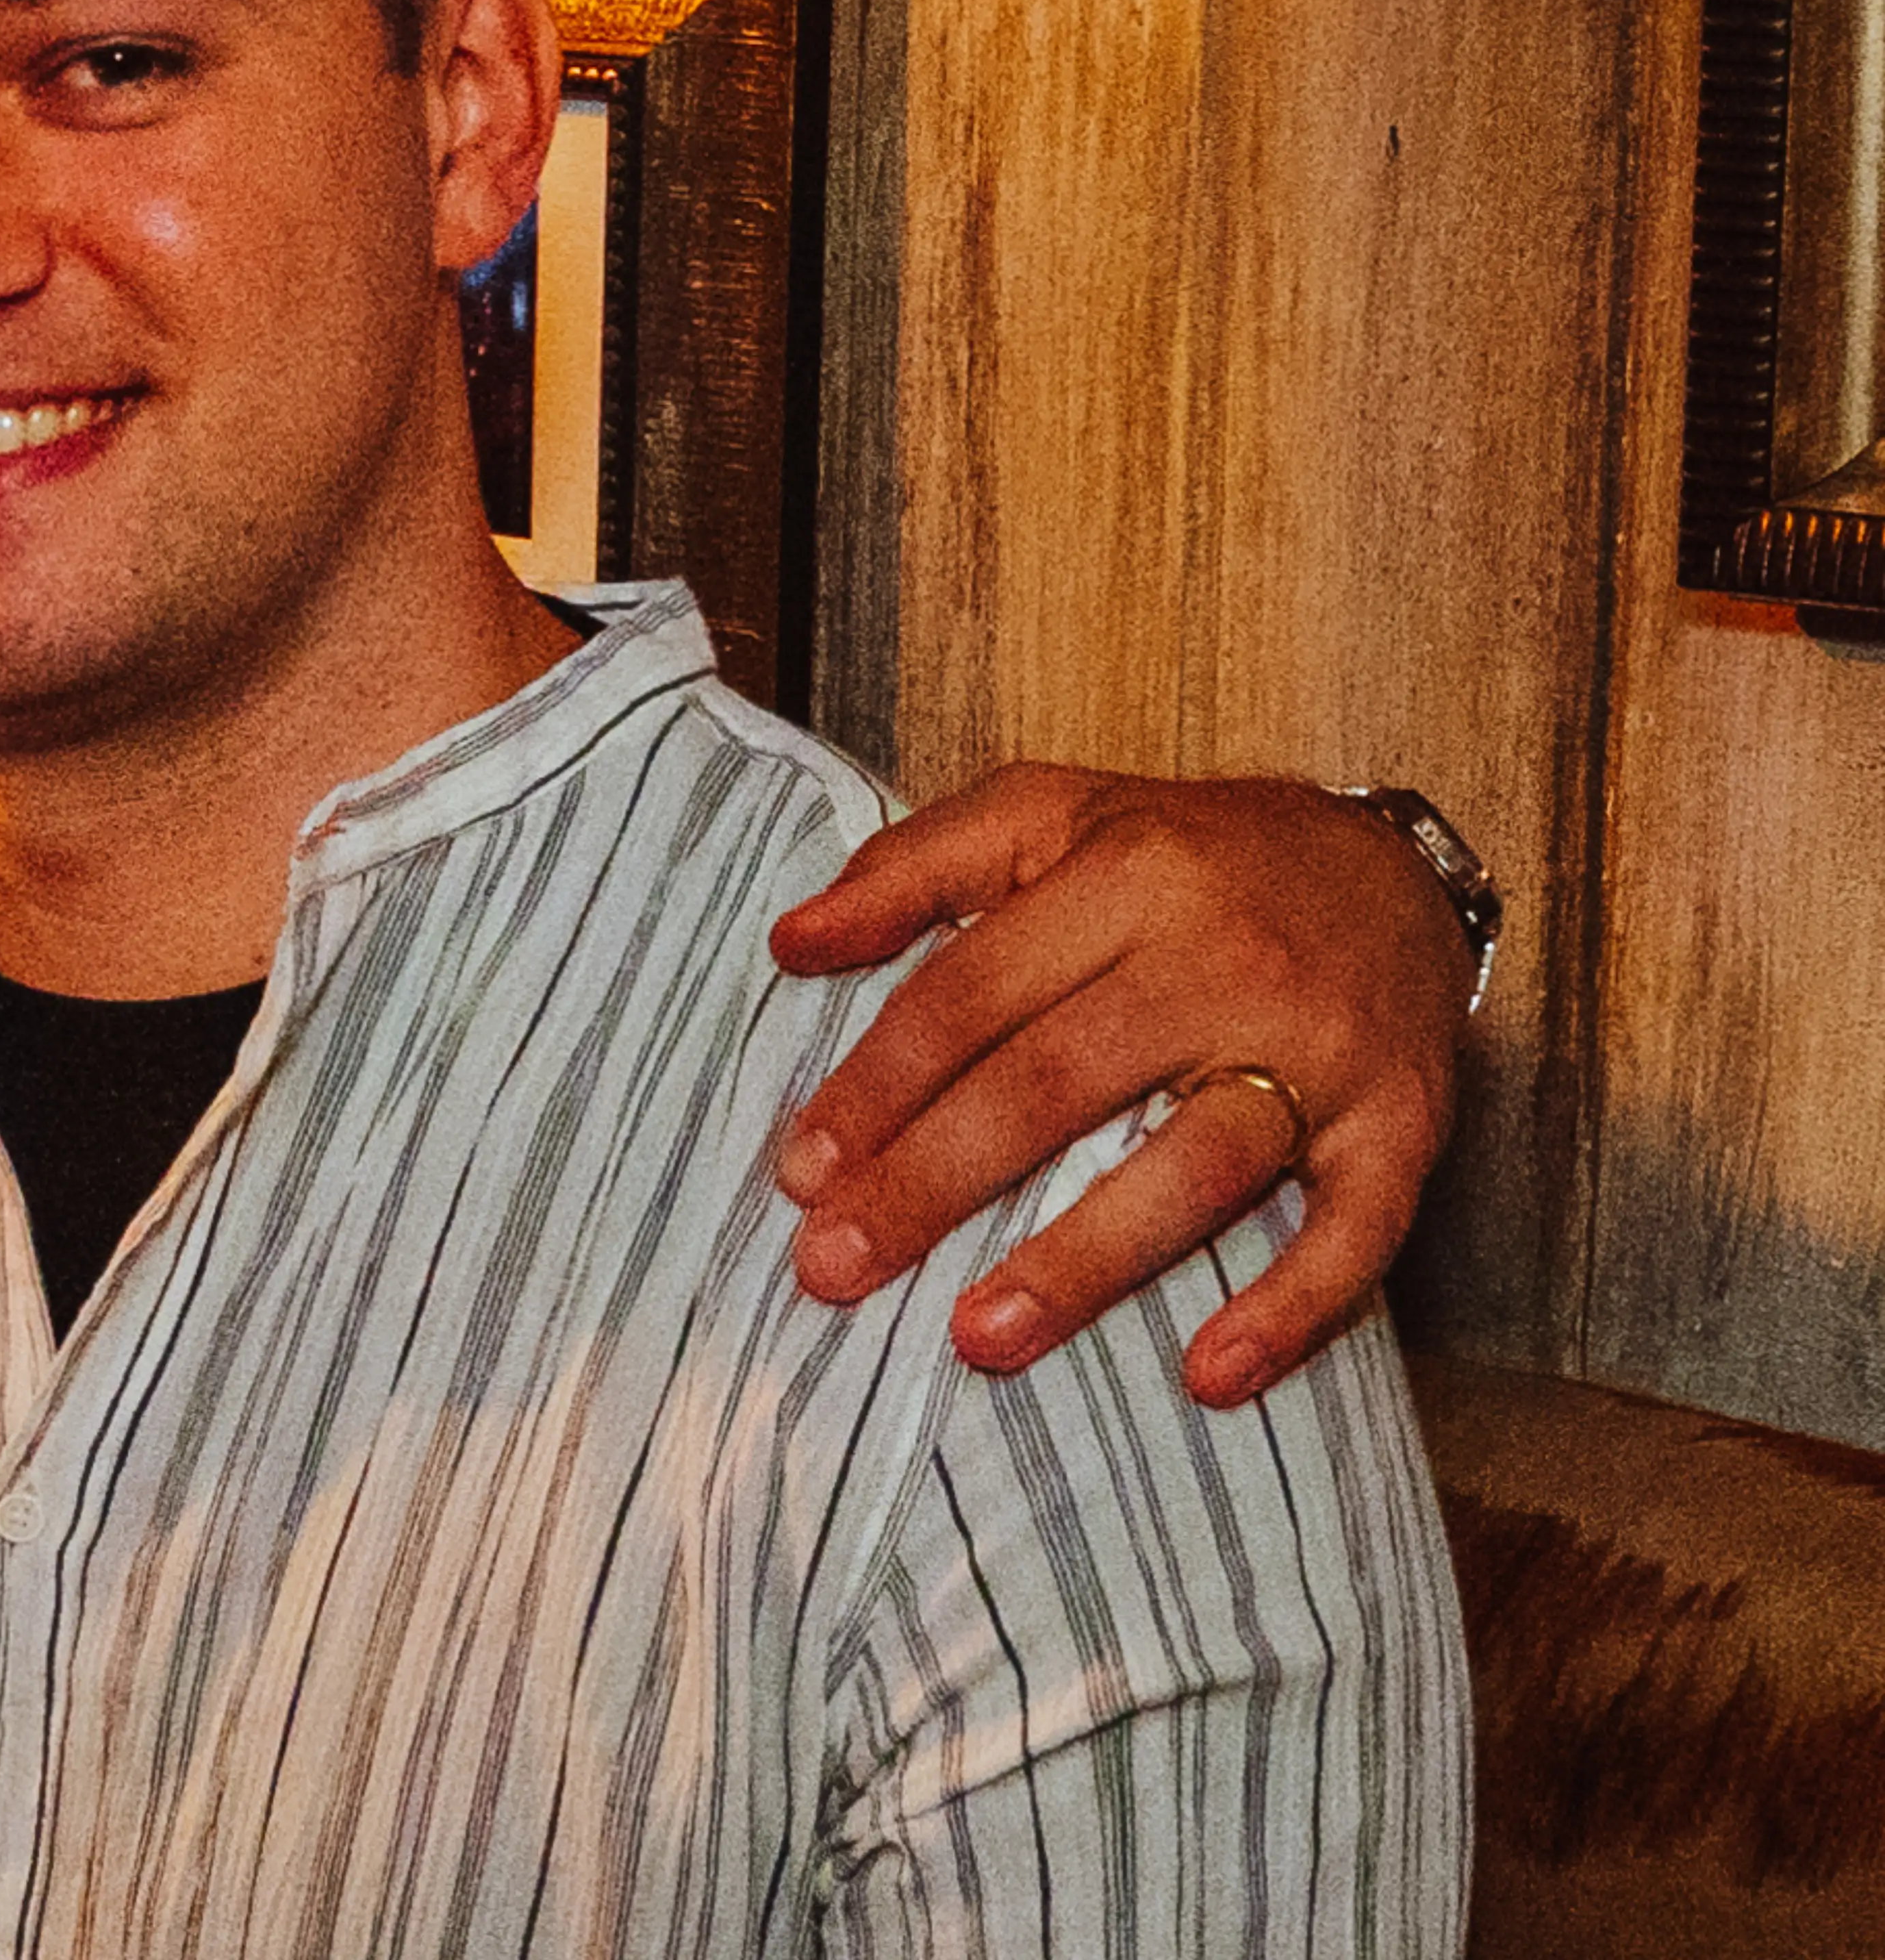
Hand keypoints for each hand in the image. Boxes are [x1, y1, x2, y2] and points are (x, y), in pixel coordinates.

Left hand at [766, 766, 1474, 1411]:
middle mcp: (1224, 960)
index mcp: (1126, 877)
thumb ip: (910, 868)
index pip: (971, 993)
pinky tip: (1209, 1378)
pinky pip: (1355, 1233)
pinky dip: (1290, 1310)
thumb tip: (789, 942)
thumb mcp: (1044, 815)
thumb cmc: (1184, 854)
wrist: (1392, 868)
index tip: (800, 1172)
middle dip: (934, 1183)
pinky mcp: (1404, 1127)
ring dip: (1082, 1263)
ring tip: (976, 1342)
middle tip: (836, 1270)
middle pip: (1057, 1083)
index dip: (878, 1084)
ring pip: (1192, 1167)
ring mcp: (1320, 1051)